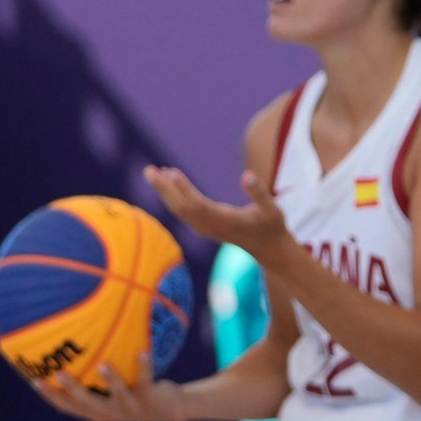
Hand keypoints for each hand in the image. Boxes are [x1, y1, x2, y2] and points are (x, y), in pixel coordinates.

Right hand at [30, 351, 188, 420]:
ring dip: (111, 380)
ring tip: (103, 365)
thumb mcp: (109, 391)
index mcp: (97, 412)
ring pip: (118, 395)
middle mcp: (111, 413)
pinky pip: (146, 381)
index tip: (35, 380)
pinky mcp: (149, 400)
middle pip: (88, 404)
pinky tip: (142, 352)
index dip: (52, 396)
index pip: (69, 407)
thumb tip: (71, 346)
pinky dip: (144, 367)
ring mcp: (130, 408)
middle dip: (73, 390)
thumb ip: (91, 379)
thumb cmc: (130, 393)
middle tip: (58, 373)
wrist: (168, 410)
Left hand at [143, 165, 291, 262]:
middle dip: (164, 189)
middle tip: (148, 170)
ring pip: (179, 210)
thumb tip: (247, 175)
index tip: (170, 172)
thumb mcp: (272, 211)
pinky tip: (167, 181)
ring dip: (164, 191)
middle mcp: (210, 226)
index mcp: (225, 221)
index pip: (199, 205)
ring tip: (152, 172)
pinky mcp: (204, 227)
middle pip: (182, 208)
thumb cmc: (272, 227)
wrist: (269, 250)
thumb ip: (260, 194)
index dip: (184, 190)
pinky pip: (183, 211)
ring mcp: (205, 229)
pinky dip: (172, 196)